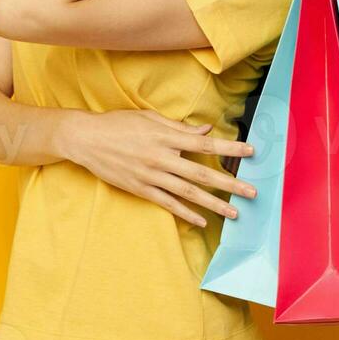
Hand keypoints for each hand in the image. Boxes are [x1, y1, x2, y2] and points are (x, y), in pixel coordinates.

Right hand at [61, 109, 256, 227]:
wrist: (86, 139)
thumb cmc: (119, 123)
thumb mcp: (150, 118)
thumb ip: (179, 127)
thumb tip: (205, 130)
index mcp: (167, 136)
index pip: (206, 144)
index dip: (230, 148)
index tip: (251, 152)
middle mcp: (162, 158)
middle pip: (203, 173)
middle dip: (230, 183)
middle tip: (253, 192)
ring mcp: (151, 176)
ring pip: (189, 193)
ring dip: (214, 204)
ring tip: (234, 213)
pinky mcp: (140, 189)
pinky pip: (168, 204)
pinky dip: (186, 214)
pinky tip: (202, 221)